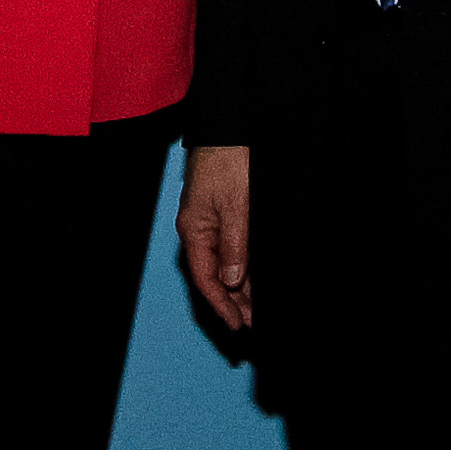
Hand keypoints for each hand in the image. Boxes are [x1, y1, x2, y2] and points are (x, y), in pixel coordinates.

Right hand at [178, 143, 253, 330]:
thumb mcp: (236, 206)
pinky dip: (240, 264)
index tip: (237, 324)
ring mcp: (207, 220)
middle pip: (213, 274)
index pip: (205, 278)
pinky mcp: (219, 210)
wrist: (228, 125)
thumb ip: (235, 244)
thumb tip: (233, 280)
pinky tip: (252, 275)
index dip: (221, 304)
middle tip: (252, 321)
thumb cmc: (227, 159)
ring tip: (256, 306)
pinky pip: (228, 246)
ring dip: (239, 285)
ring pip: (223, 262)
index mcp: (194, 229)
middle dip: (233, 300)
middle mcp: (198, 228)